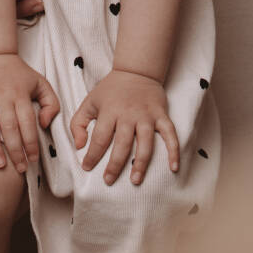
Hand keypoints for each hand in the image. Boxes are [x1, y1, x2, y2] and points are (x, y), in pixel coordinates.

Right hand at [0, 53, 59, 172]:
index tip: (32, 159)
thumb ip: (51, 103)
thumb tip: (44, 123)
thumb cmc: (18, 72)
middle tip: (20, 168)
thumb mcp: (40, 83)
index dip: (31, 144)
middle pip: (10, 128)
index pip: (28, 123)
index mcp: (20, 95)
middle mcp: (2, 97)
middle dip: (15, 151)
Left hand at [70, 70, 178, 186]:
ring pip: (145, 143)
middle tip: (108, 180)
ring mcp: (147, 116)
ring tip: (135, 180)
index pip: (100, 138)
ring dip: (141, 163)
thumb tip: (79, 146)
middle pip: (122, 144)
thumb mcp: (89, 102)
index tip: (86, 167)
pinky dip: (174, 151)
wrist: (136, 71)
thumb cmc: (110, 90)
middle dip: (115, 165)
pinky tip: (173, 167)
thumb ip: (78, 123)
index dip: (92, 154)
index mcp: (109, 111)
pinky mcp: (161, 115)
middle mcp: (128, 114)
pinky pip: (170, 135)